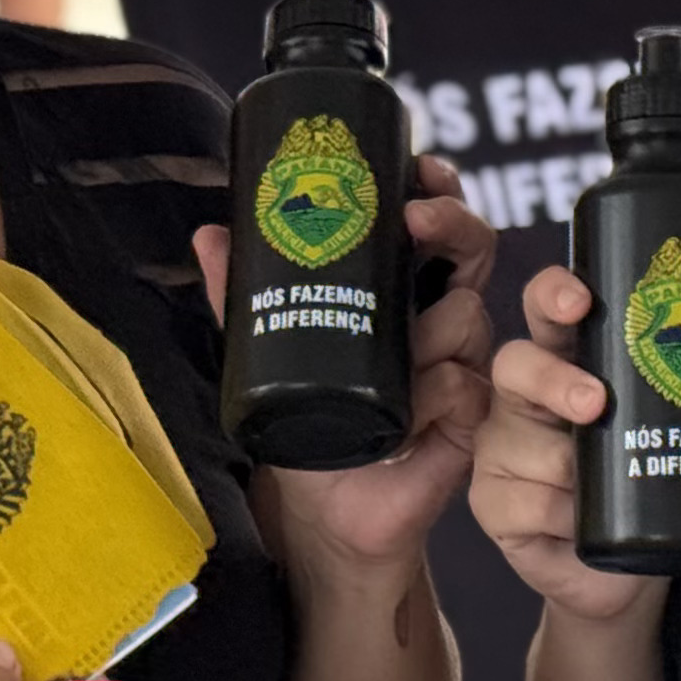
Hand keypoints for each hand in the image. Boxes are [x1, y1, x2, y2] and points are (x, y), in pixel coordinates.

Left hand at [193, 157, 498, 571]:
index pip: (434, 225)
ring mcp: (460, 365)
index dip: (437, 189)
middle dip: (453, 221)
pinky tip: (408, 415)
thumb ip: (243, 299)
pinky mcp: (470, 416)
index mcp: (401, 293)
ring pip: (467, 316)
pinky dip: (433, 394)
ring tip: (395, 358)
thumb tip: (210, 235)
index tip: (419, 167)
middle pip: (471, 249)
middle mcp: (437, 319)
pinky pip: (463, 385)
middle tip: (418, 218)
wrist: (327, 512)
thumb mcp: (271, 355)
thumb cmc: (310, 428)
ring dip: (428, 330)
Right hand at [473, 264, 680, 625]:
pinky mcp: (496, 506)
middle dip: (551, 377)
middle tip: (597, 403)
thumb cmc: (651, 477)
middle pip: (516, 363)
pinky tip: (574, 521)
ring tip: (593, 484)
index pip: (548, 309)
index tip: (581, 300)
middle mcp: (528, 398)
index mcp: (570, 360)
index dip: (554, 294)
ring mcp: (505, 450)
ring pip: (517, 442)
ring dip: (562, 465)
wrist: (631, 572)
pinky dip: (553, 513)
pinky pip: (518, 503)